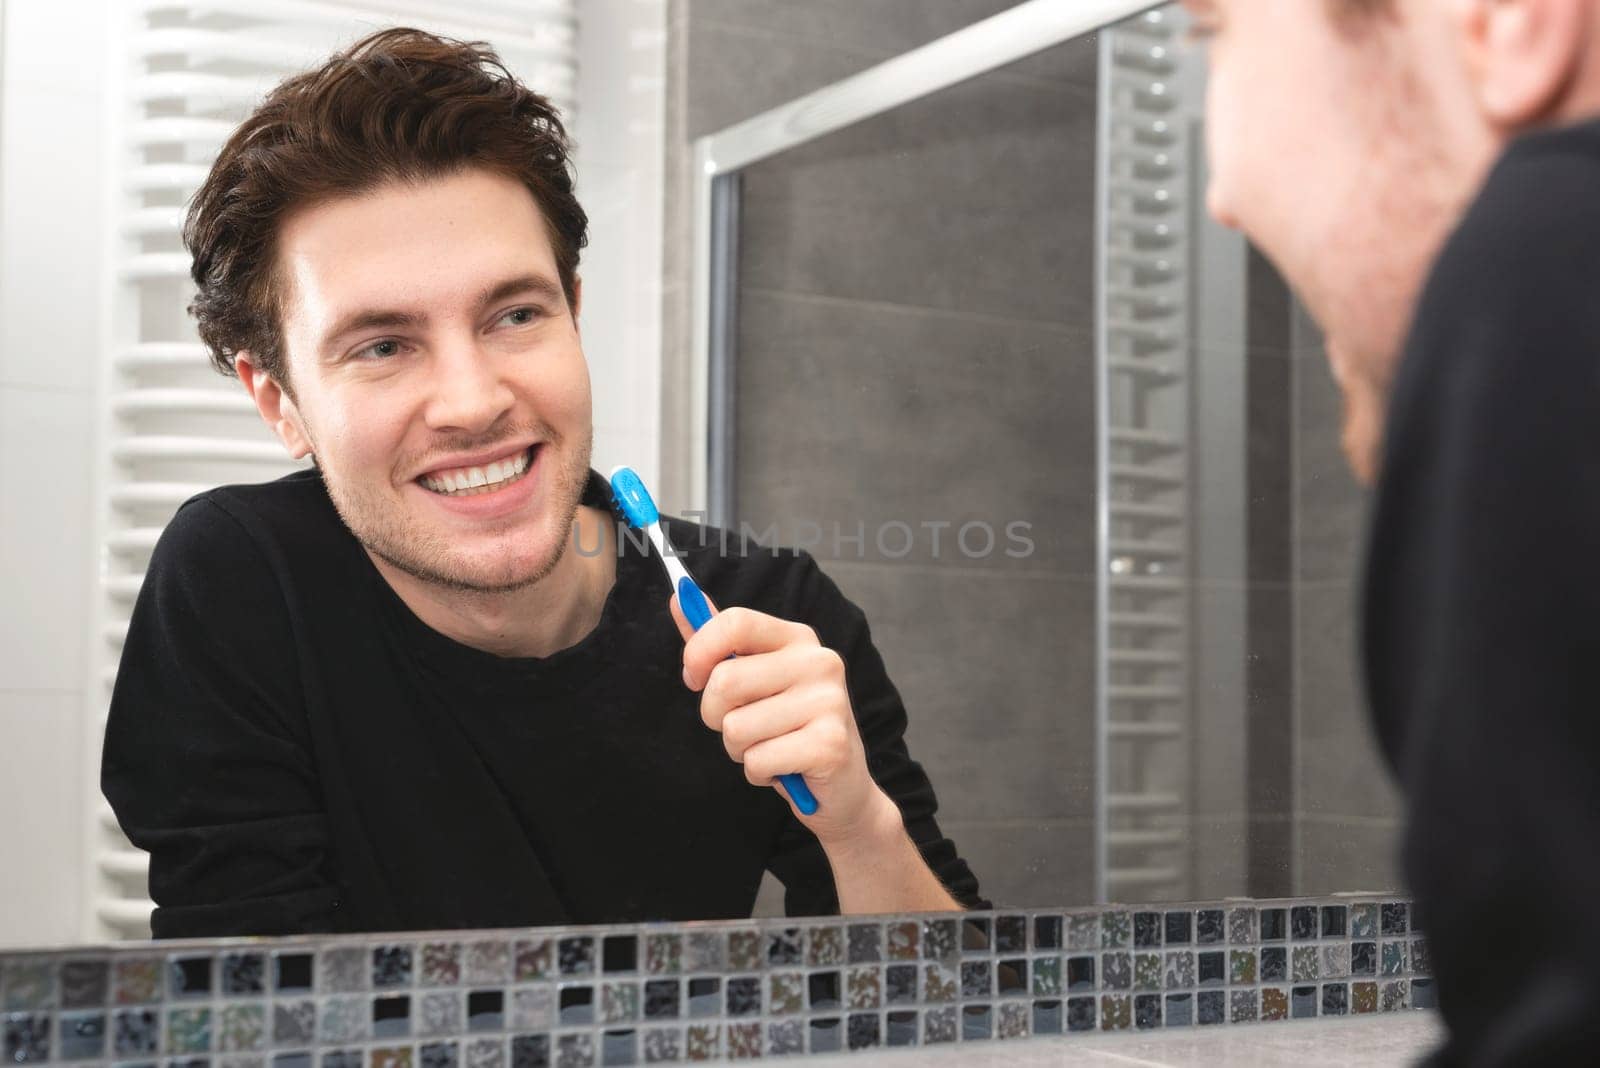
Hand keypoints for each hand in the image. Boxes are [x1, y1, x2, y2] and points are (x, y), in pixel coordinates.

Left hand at [671, 591, 898, 847]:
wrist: (840, 788)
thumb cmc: (787, 729)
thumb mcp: (754, 680)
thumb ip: (719, 641)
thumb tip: (678, 597)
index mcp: (798, 638)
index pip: (735, 622)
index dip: (700, 652)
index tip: (695, 678)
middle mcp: (819, 661)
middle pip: (725, 680)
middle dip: (716, 715)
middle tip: (745, 727)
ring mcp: (829, 702)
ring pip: (736, 727)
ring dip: (740, 750)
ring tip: (771, 748)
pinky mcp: (830, 745)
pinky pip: (756, 760)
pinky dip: (759, 773)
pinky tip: (784, 769)